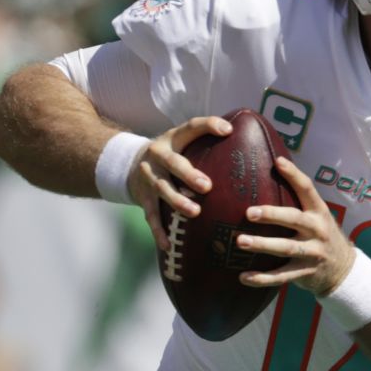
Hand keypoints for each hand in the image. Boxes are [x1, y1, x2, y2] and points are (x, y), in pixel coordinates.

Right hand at [128, 116, 232, 250]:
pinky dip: (159, 231)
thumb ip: (207, 139)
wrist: (129, 164)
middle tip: (207, 186)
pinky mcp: (143, 198)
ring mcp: (148, 177)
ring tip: (194, 212)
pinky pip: (151, 215)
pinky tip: (168, 244)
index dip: (209, 126)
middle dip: (189, 175)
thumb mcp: (183, 140)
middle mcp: (158, 155)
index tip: (228, 130)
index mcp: (173, 138)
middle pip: (173, 163)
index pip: (191, 127)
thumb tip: (241, 136)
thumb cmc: (171, 154)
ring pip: (162, 189)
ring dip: (177, 201)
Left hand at [235, 157, 356, 295]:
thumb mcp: (318, 216)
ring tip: (241, 241)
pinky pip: (281, 276)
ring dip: (262, 245)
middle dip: (272, 215)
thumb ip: (299, 201)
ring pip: (285, 248)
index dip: (293, 175)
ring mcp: (312, 252)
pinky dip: (262, 278)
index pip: (307, 189)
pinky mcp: (304, 272)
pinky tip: (243, 277)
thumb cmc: (321, 235)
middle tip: (249, 212)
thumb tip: (272, 171)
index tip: (277, 161)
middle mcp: (317, 230)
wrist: (343, 269)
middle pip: (294, 219)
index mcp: (319, 211)